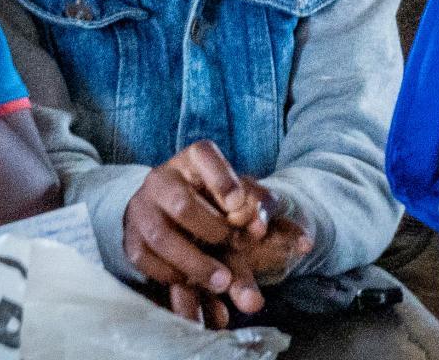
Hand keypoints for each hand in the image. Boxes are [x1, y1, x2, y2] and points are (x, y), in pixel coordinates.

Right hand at [125, 144, 309, 325]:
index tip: (238, 203)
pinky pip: (146, 261)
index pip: (204, 154)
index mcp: (194, 159)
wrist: (174, 216)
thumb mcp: (245, 201)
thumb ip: (272, 217)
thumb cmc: (217, 203)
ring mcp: (142, 210)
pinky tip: (192, 284)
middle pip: (181, 203)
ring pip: (161, 236)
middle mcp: (163, 179)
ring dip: (193, 263)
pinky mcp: (132, 241)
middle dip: (210, 231)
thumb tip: (305, 244)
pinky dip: (171, 276)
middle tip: (235, 249)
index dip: (221, 178)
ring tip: (222, 281)